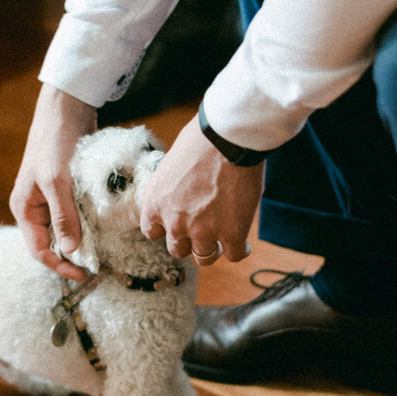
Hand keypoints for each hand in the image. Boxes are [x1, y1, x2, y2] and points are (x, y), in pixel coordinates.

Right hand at [9, 84, 96, 280]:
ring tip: (103, 250)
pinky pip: (75, 214)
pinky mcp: (66, 188)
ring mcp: (50, 197)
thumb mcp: (57, 181)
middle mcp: (34, 207)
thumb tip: (71, 251)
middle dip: (72, 256)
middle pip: (51, 243)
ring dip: (82, 240)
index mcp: (24, 209)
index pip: (39, 250)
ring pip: (65, 229)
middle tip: (98, 266)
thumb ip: (63, 217)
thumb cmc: (55, 143)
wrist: (65, 109)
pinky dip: (87, 223)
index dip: (60, 266)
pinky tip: (103, 228)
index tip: (85, 275)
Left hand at [139, 114, 264, 264]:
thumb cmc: (201, 140)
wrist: (228, 138)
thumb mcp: (171, 165)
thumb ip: (172, 189)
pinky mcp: (232, 233)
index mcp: (156, 203)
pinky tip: (245, 243)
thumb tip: (182, 193)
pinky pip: (234, 255)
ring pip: (204, 258)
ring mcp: (203, 231)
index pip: (151, 232)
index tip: (178, 224)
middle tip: (203, 230)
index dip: (166, 229)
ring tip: (224, 240)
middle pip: (178, 249)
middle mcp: (175, 222)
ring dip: (213, 249)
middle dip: (190, 241)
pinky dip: (240, 251)